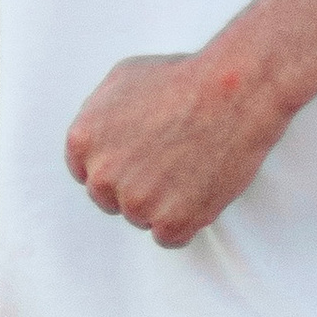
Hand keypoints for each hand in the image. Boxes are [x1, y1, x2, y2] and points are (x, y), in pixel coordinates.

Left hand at [64, 47, 291, 248]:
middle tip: (167, 166)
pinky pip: (169, 238)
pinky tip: (197, 195)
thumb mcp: (122, 78)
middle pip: (111, 200)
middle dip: (135, 187)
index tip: (136, 164)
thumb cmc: (184, 80)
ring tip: (188, 170)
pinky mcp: (172, 222)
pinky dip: (184, 223)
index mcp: (84, 141)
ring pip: (141, 219)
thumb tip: (100, 135)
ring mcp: (137, 203)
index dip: (115, 168)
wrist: (232, 93)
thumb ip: (99, 113)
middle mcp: (104, 175)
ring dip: (162, 204)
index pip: (87, 173)